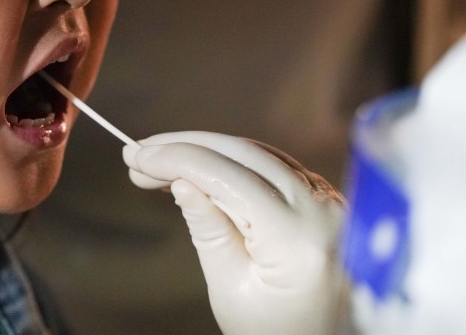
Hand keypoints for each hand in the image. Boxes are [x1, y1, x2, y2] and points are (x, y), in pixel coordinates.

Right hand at [123, 131, 345, 334]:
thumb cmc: (275, 330)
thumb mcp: (230, 290)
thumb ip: (208, 230)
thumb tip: (180, 180)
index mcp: (297, 240)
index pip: (229, 178)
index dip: (178, 160)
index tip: (136, 158)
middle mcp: (321, 210)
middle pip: (243, 154)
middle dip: (185, 148)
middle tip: (137, 155)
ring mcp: (329, 200)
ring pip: (257, 154)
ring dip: (205, 150)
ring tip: (158, 162)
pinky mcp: (325, 198)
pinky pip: (273, 166)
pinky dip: (231, 161)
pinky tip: (197, 167)